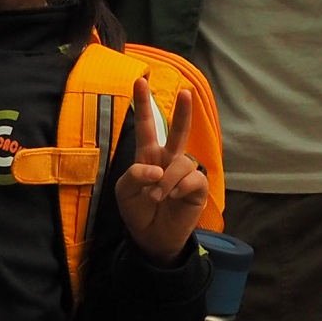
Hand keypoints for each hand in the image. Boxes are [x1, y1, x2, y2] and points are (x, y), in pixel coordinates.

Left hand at [117, 76, 210, 262]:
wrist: (153, 239)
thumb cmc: (137, 212)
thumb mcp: (124, 192)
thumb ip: (135, 175)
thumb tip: (158, 169)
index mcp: (148, 156)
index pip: (147, 126)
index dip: (142, 105)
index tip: (140, 81)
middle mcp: (168, 160)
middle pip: (178, 131)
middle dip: (182, 112)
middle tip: (185, 93)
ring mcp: (184, 173)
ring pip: (182, 161)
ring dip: (167, 180)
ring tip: (157, 196)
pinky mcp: (197, 188)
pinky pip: (193, 178)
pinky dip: (180, 186)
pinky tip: (174, 196)